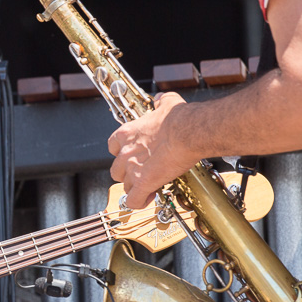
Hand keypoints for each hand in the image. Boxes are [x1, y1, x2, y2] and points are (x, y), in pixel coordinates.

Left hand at [107, 92, 194, 209]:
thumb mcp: (167, 103)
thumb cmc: (179, 118)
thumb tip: (161, 100)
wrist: (188, 131)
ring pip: (125, 186)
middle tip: (144, 173)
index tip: (135, 156)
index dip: (123, 154)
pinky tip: (150, 197)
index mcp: (127, 133)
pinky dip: (140, 202)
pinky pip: (133, 200)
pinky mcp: (143, 183)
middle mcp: (125, 152)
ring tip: (150, 187)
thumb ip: (160, 102)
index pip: (113, 147)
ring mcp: (132, 169)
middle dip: (129, 174)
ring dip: (136, 188)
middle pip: (117, 170)